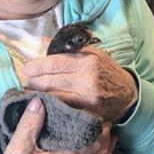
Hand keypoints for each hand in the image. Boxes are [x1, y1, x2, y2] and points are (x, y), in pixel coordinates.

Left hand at [22, 46, 136, 122]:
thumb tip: (42, 42)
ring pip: (53, 95)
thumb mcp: (93, 54)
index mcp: (89, 60)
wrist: (128, 96)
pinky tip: (43, 102)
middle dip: (33, 81)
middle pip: (51, 80)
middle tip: (25, 80)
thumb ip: (68, 48)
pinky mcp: (87, 111)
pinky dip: (50, 104)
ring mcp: (87, 97)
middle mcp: (88, 78)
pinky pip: (62, 107)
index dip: (37, 66)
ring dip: (38, 94)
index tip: (26, 68)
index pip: (55, 61)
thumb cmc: (108, 72)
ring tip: (30, 91)